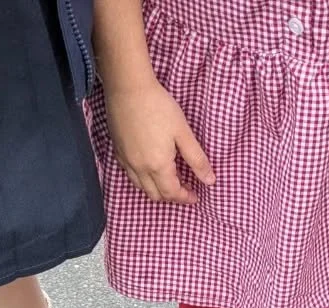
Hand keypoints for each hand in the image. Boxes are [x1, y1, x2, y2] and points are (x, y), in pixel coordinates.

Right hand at [105, 81, 214, 203]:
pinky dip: (142, 179)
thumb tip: (210, 181)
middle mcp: (139, 168)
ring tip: (169, 181)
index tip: (195, 196)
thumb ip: (197, 160)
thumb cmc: (159, 107)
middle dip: (171, 197)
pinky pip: (130, 174)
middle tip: (185, 189)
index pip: (172, 193)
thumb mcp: (183, 133)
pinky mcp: (118, 151)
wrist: (128, 88)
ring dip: (156, 190)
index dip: (185, 198)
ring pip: (141, 187)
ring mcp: (126, 160)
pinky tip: (150, 168)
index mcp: (158, 165)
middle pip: (155, 195)